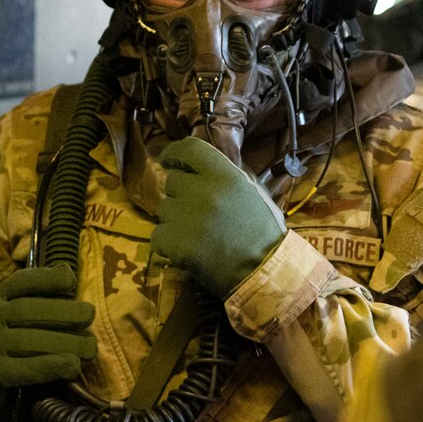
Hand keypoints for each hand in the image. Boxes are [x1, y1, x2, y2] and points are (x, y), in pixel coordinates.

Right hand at [0, 266, 96, 421]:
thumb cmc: (8, 334)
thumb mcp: (15, 309)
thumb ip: (40, 293)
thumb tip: (66, 272)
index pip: (20, 281)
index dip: (47, 278)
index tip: (71, 281)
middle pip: (27, 311)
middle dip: (63, 312)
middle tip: (89, 316)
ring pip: (29, 341)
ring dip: (65, 343)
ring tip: (90, 348)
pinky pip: (24, 369)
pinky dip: (50, 367)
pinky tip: (72, 366)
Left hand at [151, 138, 285, 297]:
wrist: (264, 272)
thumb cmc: (263, 232)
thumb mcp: (252, 192)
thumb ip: (225, 175)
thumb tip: (200, 165)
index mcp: (225, 176)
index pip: (188, 149)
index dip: (174, 153)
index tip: (168, 161)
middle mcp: (203, 192)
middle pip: (172, 182)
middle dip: (180, 194)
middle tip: (196, 212)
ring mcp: (187, 218)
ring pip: (163, 209)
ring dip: (175, 219)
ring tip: (196, 234)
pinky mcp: (176, 244)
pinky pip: (158, 235)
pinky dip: (168, 243)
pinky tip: (187, 249)